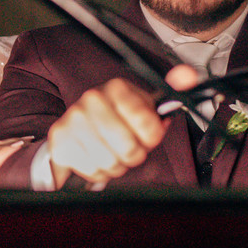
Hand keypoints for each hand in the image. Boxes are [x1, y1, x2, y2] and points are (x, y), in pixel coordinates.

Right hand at [47, 65, 197, 188]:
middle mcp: (92, 98)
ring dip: (116, 166)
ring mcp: (72, 119)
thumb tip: (188, 75)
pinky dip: (97, 172)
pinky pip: (91, 170)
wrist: (78, 130)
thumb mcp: (146, 106)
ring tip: (112, 154)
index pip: (146, 121)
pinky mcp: (59, 141)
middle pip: (128, 146)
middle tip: (129, 149)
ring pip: (109, 161)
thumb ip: (172, 90)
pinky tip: (95, 159)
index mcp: (117, 88)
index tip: (148, 136)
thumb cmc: (118, 121)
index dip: (151, 136)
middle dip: (133, 155)